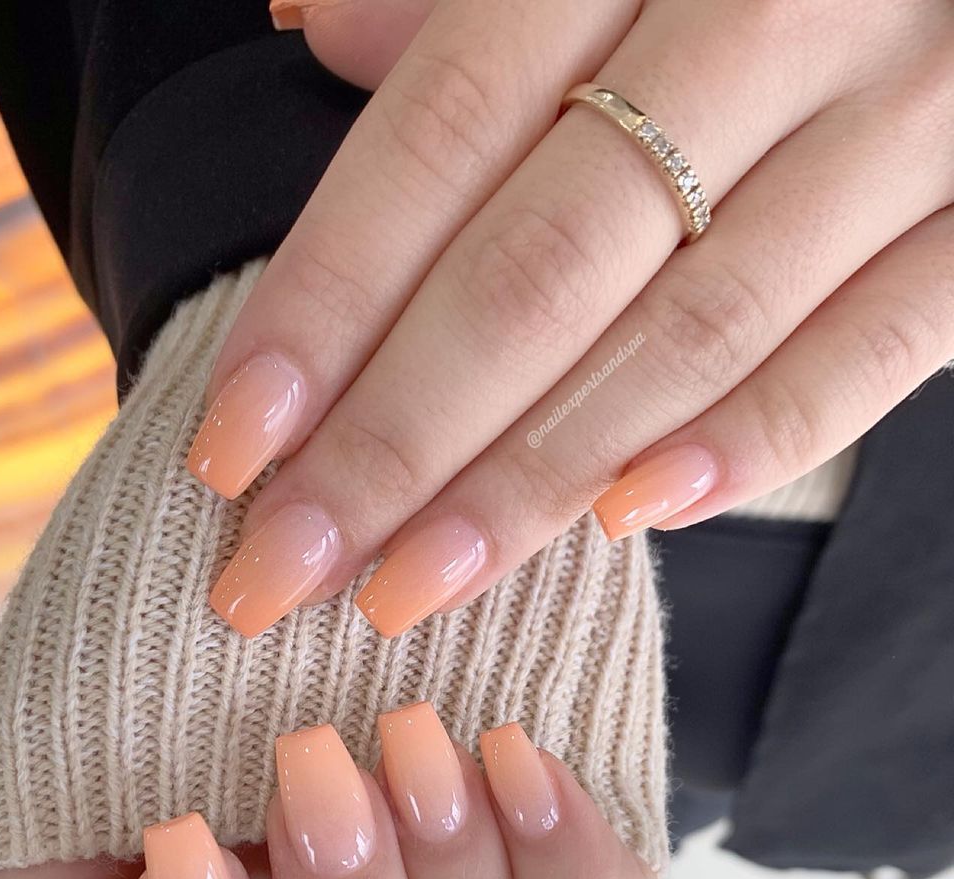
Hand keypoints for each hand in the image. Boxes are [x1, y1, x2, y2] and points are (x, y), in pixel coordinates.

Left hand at [191, 0, 953, 639]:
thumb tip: (307, 31)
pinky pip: (877, 346)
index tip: (229, 447)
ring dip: (533, 479)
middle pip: (540, 266)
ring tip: (410, 584)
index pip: (439, 138)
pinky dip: (757, 439)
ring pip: (689, 333)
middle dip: (394, 441)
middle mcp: (772, 14)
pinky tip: (630, 523)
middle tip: (280, 569)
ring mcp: (906, 116)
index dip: (321, 306)